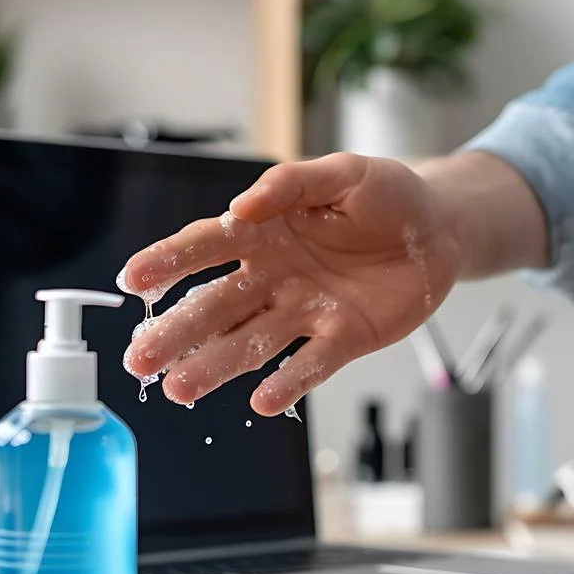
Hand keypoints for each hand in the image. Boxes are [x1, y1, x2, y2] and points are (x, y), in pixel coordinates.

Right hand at [116, 153, 460, 415]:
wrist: (440, 230)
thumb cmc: (387, 195)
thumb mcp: (345, 172)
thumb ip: (293, 183)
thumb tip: (245, 204)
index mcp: (265, 231)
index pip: (207, 246)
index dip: (169, 262)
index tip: (132, 280)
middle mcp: (274, 277)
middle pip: (217, 307)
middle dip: (177, 332)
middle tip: (139, 360)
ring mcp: (305, 311)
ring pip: (251, 343)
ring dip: (215, 366)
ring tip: (179, 389)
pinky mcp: (343, 338)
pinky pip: (310, 364)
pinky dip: (287, 383)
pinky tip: (260, 401)